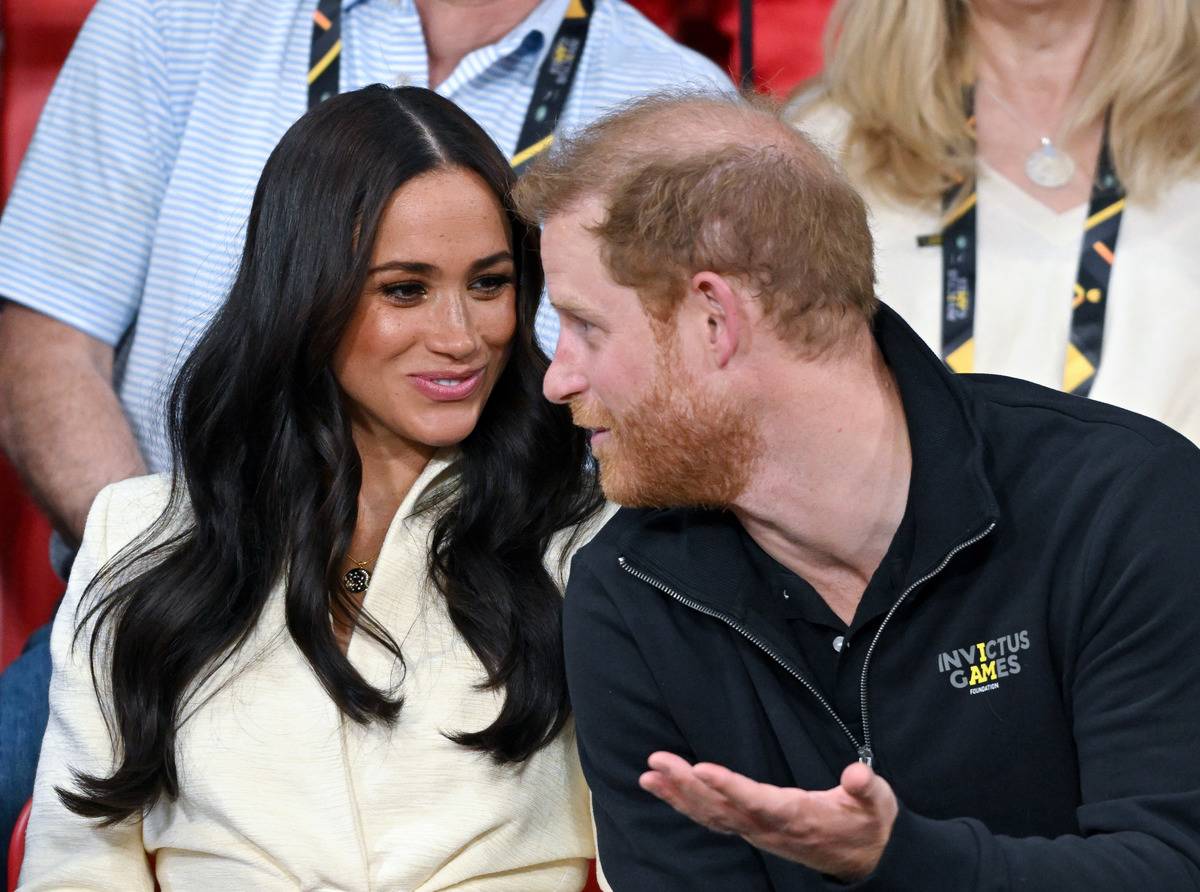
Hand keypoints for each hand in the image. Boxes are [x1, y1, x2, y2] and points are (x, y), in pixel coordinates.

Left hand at [639, 752, 897, 881]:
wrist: (867, 858)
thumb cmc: (868, 822)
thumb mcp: (877, 802)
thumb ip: (866, 788)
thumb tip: (857, 775)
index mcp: (798, 816)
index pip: (757, 801)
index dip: (729, 787)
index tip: (701, 769)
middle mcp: (770, 827)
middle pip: (722, 808)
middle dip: (687, 785)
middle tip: (657, 762)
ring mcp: (758, 831)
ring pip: (712, 815)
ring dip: (678, 795)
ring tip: (648, 775)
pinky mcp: (752, 829)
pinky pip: (713, 819)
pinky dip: (686, 804)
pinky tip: (665, 790)